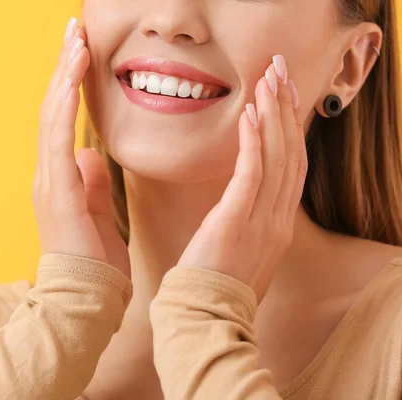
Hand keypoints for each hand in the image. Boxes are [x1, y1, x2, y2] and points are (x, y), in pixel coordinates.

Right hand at [32, 18, 130, 278]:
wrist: (85, 298)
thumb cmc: (94, 260)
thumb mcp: (96, 211)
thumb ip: (91, 182)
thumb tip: (91, 155)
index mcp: (60, 177)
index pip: (63, 119)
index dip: (71, 84)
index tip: (83, 53)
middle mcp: (49, 173)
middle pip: (53, 109)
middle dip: (64, 68)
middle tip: (75, 31)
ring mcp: (49, 181)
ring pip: (51, 117)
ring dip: (63, 78)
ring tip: (75, 42)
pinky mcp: (56, 192)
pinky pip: (56, 142)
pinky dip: (62, 110)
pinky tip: (70, 82)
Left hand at [177, 56, 306, 302]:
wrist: (204, 318)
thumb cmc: (215, 287)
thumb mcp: (243, 253)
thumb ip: (247, 225)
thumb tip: (240, 206)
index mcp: (278, 226)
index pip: (293, 168)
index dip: (292, 130)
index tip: (286, 98)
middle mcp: (278, 220)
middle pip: (292, 154)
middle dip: (288, 109)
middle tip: (281, 72)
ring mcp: (261, 221)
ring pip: (277, 158)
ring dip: (274, 115)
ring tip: (269, 80)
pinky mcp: (235, 221)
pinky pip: (251, 174)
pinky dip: (253, 142)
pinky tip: (250, 115)